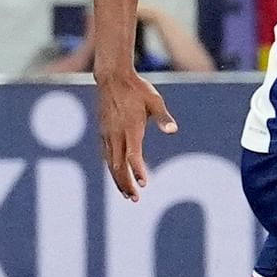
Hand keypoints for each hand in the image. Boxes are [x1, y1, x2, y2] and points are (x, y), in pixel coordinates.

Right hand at [97, 69, 175, 201]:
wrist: (112, 77)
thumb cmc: (137, 89)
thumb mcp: (154, 101)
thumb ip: (163, 117)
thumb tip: (173, 131)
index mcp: (131, 128)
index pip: (133, 155)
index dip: (138, 171)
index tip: (144, 184)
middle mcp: (116, 134)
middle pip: (118, 166)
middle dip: (126, 184)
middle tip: (134, 199)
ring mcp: (107, 134)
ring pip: (110, 163)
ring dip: (118, 180)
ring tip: (127, 194)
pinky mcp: (103, 133)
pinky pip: (106, 156)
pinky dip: (112, 169)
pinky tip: (117, 176)